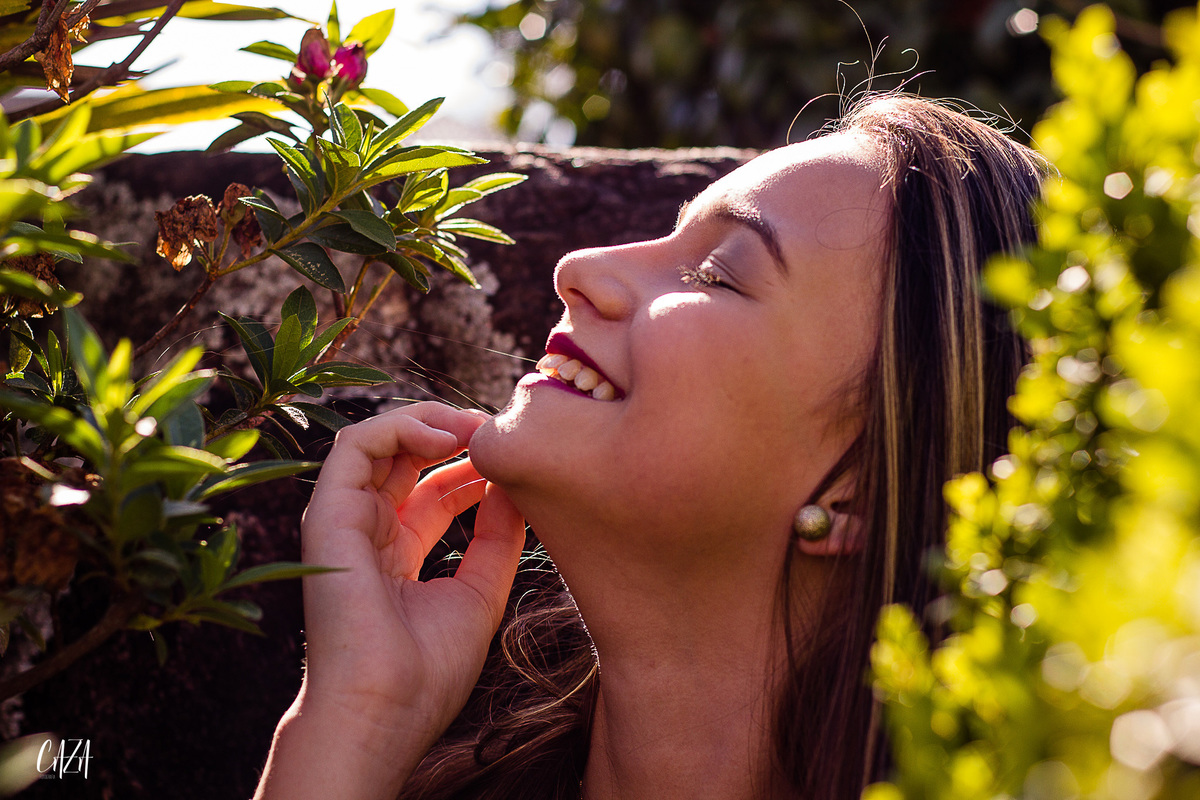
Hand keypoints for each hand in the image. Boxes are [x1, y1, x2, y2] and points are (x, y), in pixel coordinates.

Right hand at [297, 402, 524, 750]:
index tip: (515, 458)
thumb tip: (516, 490)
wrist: (384, 709)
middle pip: (408, 457)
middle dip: (455, 432)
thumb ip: (498, 539)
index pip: (436, 488)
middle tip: (500, 429)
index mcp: (398, 552)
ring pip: (379, 439)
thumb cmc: (427, 670)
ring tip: (477, 425)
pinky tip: (447, 438)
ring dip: (431, 419)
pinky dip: (401, 427)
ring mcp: (345, 519)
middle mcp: (368, 530)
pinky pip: (355, 445)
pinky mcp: (328, 512)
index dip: (476, 465)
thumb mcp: (481, 593)